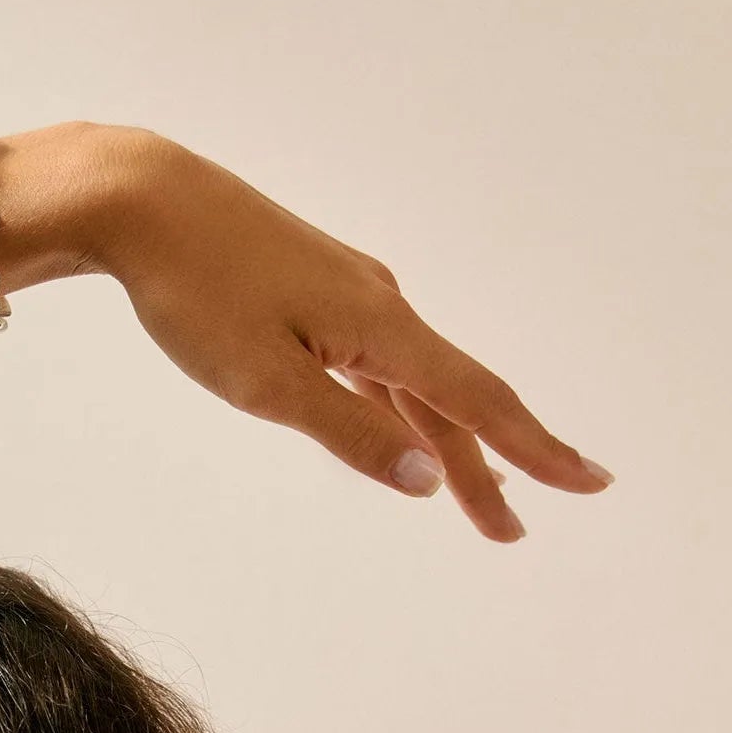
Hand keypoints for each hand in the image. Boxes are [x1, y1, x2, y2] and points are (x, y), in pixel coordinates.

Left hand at [97, 131, 612, 540]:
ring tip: (471, 494)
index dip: (534, 450)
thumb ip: (350, 434)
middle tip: (513, 531)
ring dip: (442, 441)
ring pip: (410, 384)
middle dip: (487, 469)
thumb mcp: (267, 385)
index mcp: (381, 330)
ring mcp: (347, 295)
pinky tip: (397, 424)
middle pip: (449, 404)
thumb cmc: (197, 290)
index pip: (477, 404)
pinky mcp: (312, 290)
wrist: (143, 200)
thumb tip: (429, 477)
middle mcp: (380, 306)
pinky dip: (396, 405)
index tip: (588, 482)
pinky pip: (373, 362)